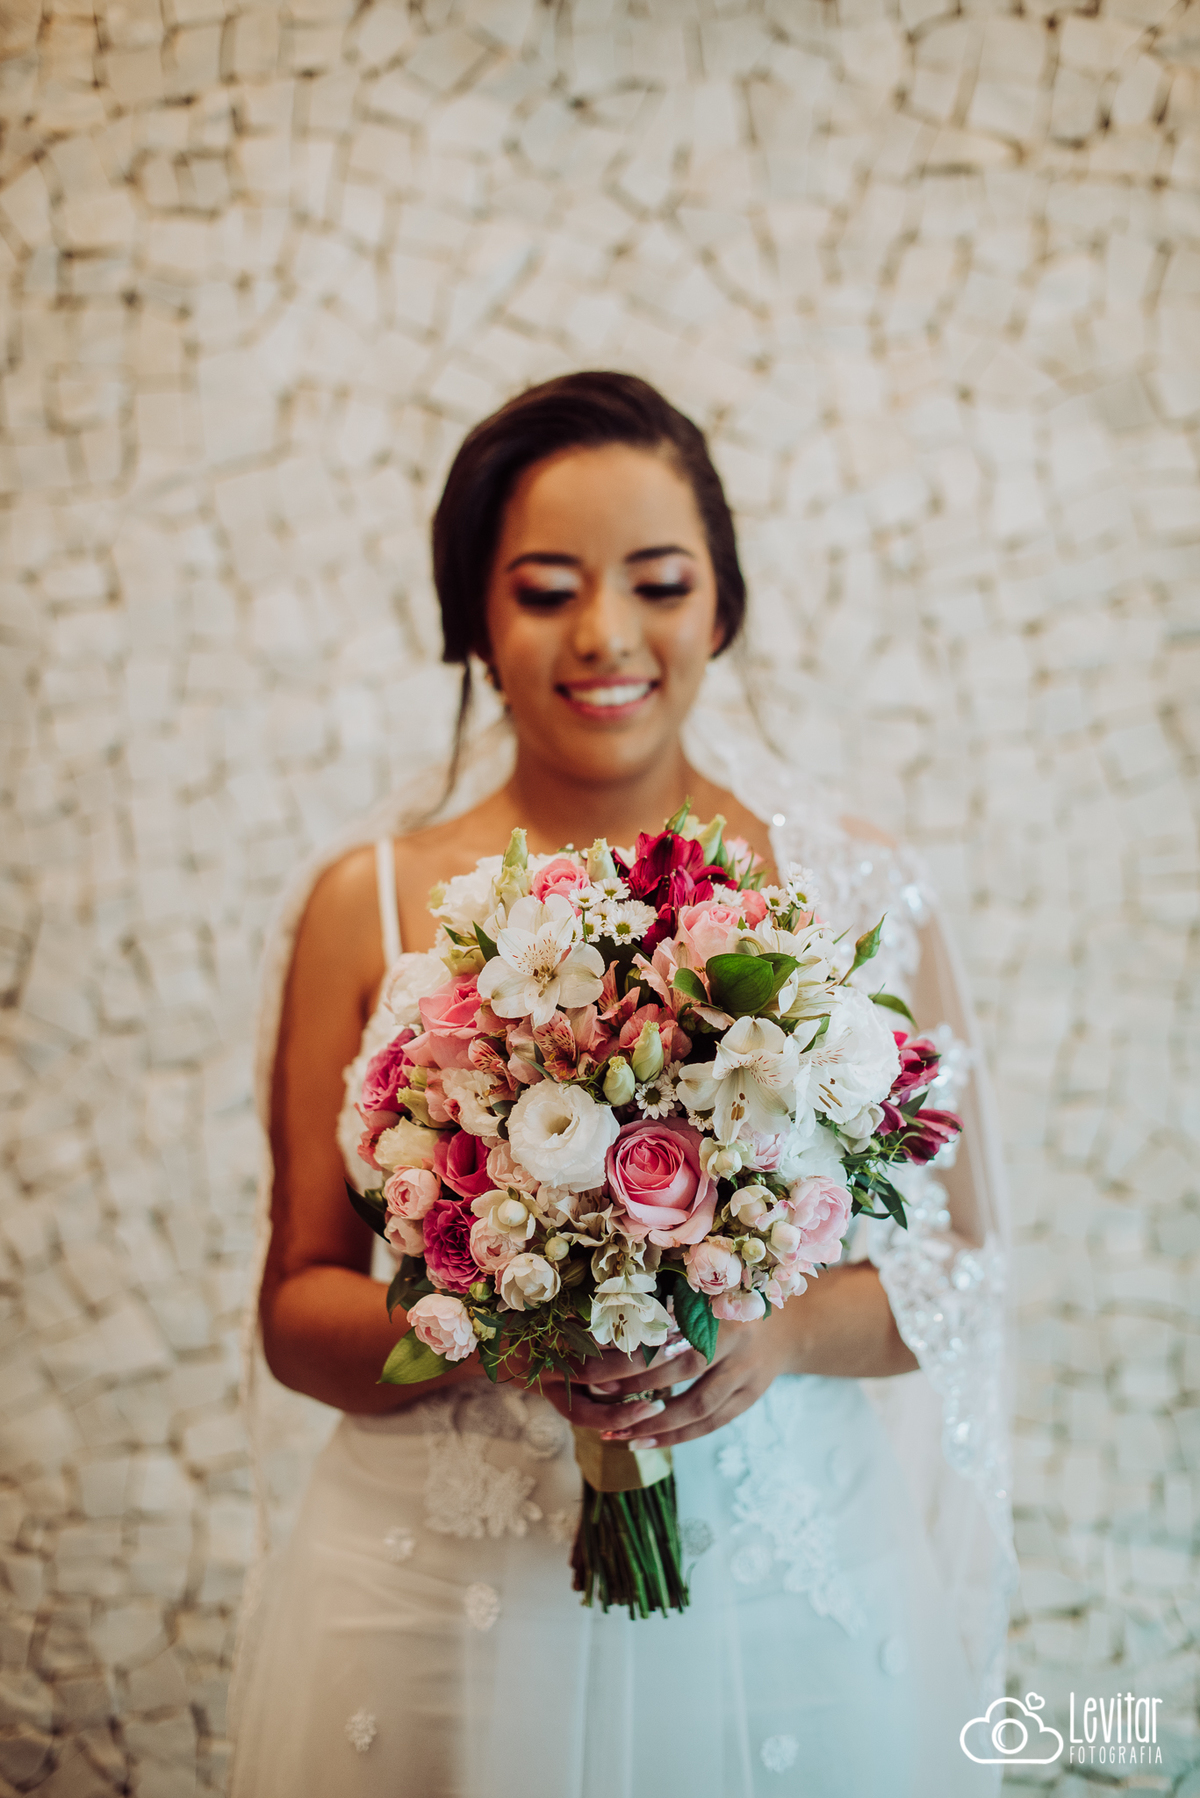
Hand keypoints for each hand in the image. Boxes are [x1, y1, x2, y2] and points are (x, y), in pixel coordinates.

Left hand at [538, 1317, 789, 1446]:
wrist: (791, 1325)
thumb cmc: (730, 1301)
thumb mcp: (704, 1289)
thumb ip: (666, 1298)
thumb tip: (605, 1316)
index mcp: (719, 1305)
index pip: (668, 1330)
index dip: (632, 1346)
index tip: (595, 1359)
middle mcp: (736, 1340)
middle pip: (681, 1369)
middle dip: (635, 1385)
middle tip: (595, 1395)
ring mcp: (747, 1373)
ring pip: (697, 1406)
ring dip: (654, 1424)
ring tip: (616, 1434)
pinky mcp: (750, 1397)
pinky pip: (711, 1423)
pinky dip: (677, 1435)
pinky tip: (644, 1442)